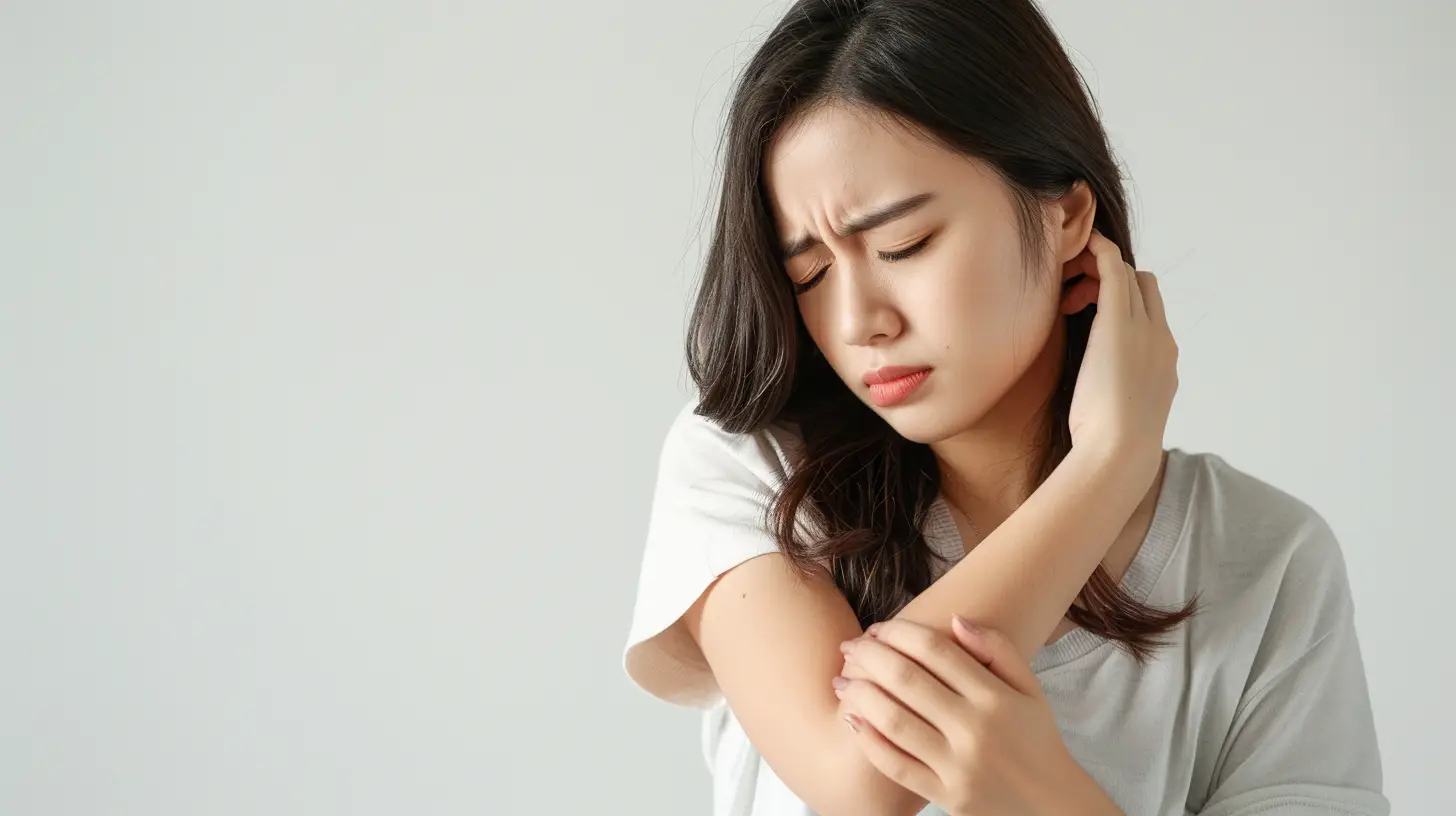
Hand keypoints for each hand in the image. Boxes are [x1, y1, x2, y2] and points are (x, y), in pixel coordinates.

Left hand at [835, 617, 1117, 815]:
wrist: (1052, 804)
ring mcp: (958, 765)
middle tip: (850, 647)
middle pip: (907, 680)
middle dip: (869, 656)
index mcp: (995, 697)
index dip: (899, 631)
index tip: (878, 627)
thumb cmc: (1035, 738)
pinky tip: (851, 719)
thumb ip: (998, 648)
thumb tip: (956, 617)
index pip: (936, 650)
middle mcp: (975, 729)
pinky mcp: (945, 795)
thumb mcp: (1030, 688)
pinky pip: (895, 765)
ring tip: (841, 680)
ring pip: (894, 721)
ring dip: (859, 695)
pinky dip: (868, 740)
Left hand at [1061, 229, 1176, 473]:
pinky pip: (1113, 269)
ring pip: (1129, 276)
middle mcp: (1161, 338)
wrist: (1119, 451)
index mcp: (1163, 361)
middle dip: (1113, 282)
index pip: (1151, 313)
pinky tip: (1082, 243)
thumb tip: (1099, 399)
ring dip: (1101, 270)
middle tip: (1076, 295)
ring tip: (1069, 288)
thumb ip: (1116, 397)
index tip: (1090, 312)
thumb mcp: (1120, 416)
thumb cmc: (1111, 444)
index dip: (1124, 302)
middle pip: (1144, 287)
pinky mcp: (1119, 321)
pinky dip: (1099, 251)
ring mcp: (1144, 328)